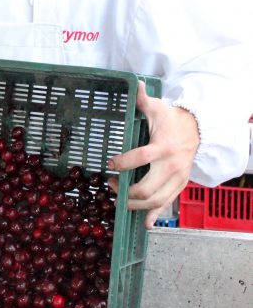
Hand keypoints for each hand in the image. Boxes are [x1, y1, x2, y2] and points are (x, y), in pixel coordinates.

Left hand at [106, 80, 198, 227]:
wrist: (197, 130)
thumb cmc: (172, 119)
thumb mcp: (157, 107)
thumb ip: (142, 99)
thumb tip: (134, 83)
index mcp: (163, 147)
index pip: (140, 158)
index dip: (122, 163)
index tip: (109, 164)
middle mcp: (171, 166)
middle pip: (147, 189)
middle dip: (126, 192)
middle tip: (113, 186)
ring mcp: (177, 178)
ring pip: (156, 201)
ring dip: (136, 205)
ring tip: (121, 199)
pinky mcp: (180, 186)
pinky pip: (167, 204)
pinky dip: (156, 215)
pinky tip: (146, 224)